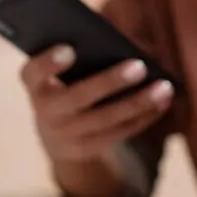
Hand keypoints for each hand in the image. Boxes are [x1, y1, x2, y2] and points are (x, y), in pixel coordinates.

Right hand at [21, 45, 173, 162]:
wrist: (55, 133)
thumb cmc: (66, 83)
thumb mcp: (62, 70)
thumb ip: (84, 52)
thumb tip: (132, 46)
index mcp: (34, 84)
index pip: (32, 73)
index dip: (48, 63)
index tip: (69, 49)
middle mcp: (43, 112)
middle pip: (76, 99)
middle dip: (108, 83)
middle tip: (139, 66)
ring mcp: (63, 136)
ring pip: (104, 120)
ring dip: (137, 103)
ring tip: (163, 86)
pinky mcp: (86, 150)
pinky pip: (118, 134)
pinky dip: (143, 117)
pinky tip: (162, 102)